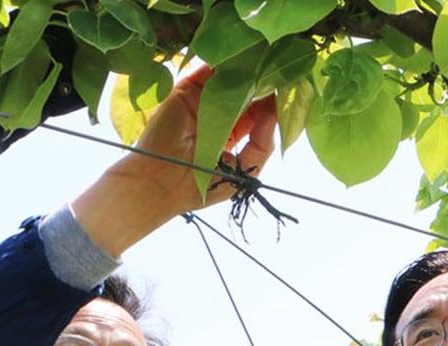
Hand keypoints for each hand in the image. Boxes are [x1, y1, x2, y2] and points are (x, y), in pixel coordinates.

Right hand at [72, 66, 277, 256]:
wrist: (160, 183)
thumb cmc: (201, 185)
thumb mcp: (243, 170)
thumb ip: (262, 144)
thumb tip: (275, 114)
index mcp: (231, 137)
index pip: (256, 115)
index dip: (270, 105)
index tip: (287, 92)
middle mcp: (217, 116)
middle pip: (245, 94)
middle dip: (261, 84)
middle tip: (279, 72)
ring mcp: (201, 102)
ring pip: (228, 80)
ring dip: (245, 71)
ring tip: (263, 62)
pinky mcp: (186, 91)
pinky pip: (207, 71)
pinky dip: (222, 62)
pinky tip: (241, 58)